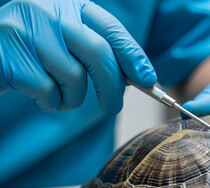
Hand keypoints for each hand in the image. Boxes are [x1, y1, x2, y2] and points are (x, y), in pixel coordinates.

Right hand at [0, 0, 155, 113]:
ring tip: (61, 96)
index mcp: (70, 5)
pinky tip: (39, 95)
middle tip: (114, 107)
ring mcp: (27, 30)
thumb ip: (97, 51)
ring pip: (74, 77)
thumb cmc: (35, 52)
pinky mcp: (9, 55)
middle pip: (99, 54)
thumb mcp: (67, 41)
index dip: (133, 55)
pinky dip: (50, 102)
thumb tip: (138, 76)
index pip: (111, 29)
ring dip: (73, 98)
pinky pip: (48, 91)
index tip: (148, 80)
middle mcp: (49, 11)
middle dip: (112, 87)